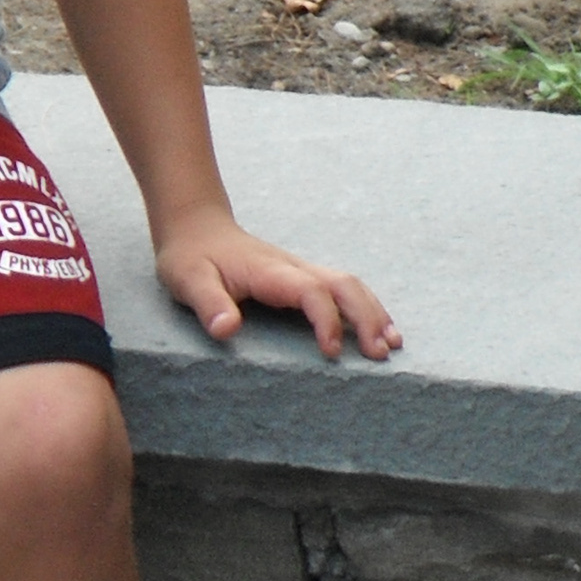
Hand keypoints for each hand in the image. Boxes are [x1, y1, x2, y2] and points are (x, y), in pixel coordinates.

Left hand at [155, 219, 400, 362]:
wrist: (195, 227)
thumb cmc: (190, 257)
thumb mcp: (187, 280)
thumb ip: (208, 304)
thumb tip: (227, 330)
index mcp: (270, 271)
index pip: (311, 292)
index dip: (326, 321)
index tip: (331, 352)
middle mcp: (293, 268)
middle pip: (344, 285)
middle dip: (367, 317)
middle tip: (381, 353)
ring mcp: (300, 270)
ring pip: (349, 285)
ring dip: (373, 312)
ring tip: (392, 345)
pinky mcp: (301, 278)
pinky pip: (342, 290)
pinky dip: (365, 308)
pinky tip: (378, 330)